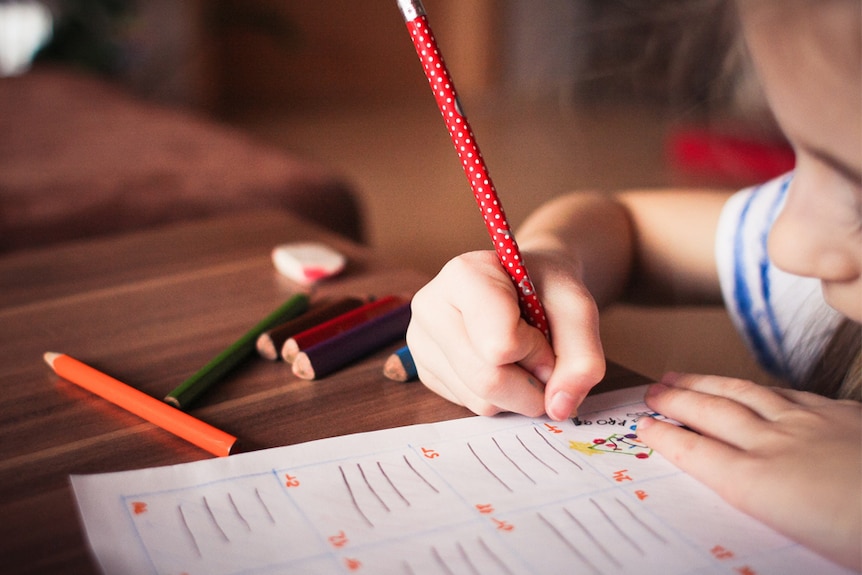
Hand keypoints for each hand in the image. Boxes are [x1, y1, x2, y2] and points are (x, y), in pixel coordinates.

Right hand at [406, 250, 604, 419]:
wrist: (525, 284)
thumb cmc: (547, 288)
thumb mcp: (578, 309)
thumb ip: (582, 357)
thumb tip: (559, 408)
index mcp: (463, 275)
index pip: (500, 344)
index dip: (537, 350)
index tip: (544, 330)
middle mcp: (430, 306)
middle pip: (487, 380)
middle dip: (531, 383)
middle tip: (543, 358)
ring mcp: (421, 341)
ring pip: (480, 400)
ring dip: (517, 393)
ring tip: (520, 356)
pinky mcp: (425, 371)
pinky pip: (470, 406)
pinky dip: (499, 397)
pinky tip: (500, 364)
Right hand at [637, 372, 861, 570]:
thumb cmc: (859, 536)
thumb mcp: (801, 543)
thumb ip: (763, 510)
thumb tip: (739, 496)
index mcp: (760, 485)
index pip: (698, 453)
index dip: (666, 437)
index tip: (643, 426)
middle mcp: (776, 446)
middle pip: (713, 414)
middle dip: (677, 400)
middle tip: (652, 390)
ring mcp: (810, 424)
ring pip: (745, 394)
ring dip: (708, 384)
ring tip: (683, 376)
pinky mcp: (842, 415)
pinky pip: (788, 393)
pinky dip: (760, 388)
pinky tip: (755, 387)